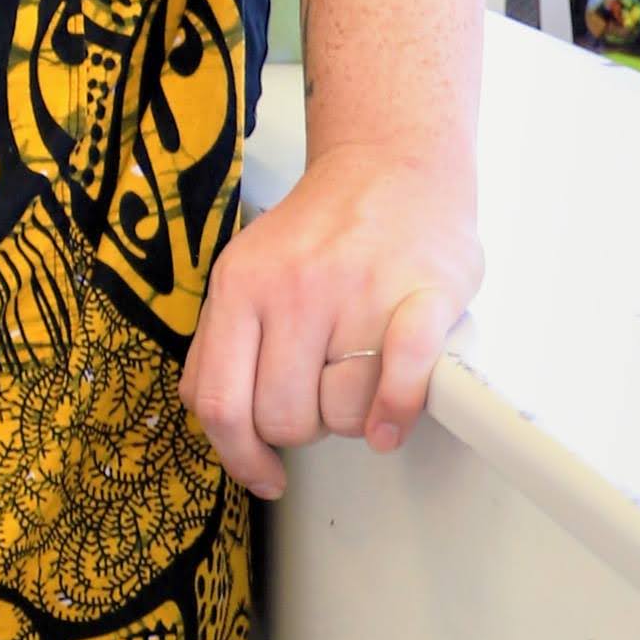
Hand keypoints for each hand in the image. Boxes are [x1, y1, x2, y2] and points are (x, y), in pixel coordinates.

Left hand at [181, 140, 480, 499]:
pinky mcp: (421, 295)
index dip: (238, 457)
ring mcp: (357, 292)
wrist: (392, 163)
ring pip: (342, 412)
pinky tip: (391, 425)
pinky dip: (396, 413)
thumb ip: (224, 341)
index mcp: (239, 286)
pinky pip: (401, 378)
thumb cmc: (322, 232)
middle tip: (321, 399)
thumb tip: (221, 424)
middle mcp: (292, 288)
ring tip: (360, 378)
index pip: (218, 402)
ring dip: (354, 419)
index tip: (262, 475)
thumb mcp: (247, 270)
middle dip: (304, 429)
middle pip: (283, 417)